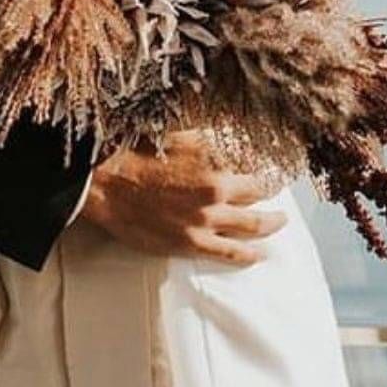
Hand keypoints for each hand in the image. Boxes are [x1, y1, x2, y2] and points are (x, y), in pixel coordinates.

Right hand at [80, 131, 286, 264]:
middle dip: (273, 195)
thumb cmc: (136, 152)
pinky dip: (248, 254)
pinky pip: (228, 253)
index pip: (255, 167)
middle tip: (281, 194)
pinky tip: (258, 254)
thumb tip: (230, 133)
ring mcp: (204, 221)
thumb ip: (207, 137)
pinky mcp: (190, 243)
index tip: (276, 168)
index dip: (268, 168)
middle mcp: (215, 193)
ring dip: (270, 224)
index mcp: (213, 162)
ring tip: (280, 221)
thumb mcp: (177, 132)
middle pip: (258, 197)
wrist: (106, 184)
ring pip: (251, 227)